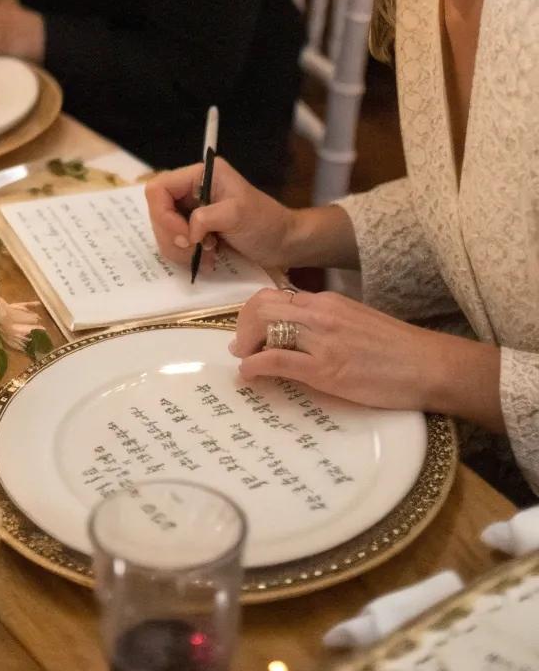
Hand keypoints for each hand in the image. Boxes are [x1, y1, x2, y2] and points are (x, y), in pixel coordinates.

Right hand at [145, 157, 295, 269]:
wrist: (285, 243)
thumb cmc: (265, 223)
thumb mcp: (237, 214)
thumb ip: (205, 218)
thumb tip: (186, 234)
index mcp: (200, 175)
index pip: (159, 188)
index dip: (163, 214)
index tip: (185, 236)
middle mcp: (191, 190)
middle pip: (157, 212)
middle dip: (173, 236)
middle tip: (196, 249)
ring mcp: (192, 211)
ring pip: (164, 231)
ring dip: (181, 249)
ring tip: (208, 255)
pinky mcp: (195, 230)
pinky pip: (175, 244)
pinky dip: (187, 256)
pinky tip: (209, 258)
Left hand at [230, 287, 448, 412]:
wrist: (428, 365)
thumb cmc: (397, 349)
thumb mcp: (356, 323)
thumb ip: (327, 323)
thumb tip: (297, 335)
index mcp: (327, 301)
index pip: (276, 296)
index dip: (254, 312)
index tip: (249, 330)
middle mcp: (320, 313)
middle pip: (263, 307)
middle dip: (243, 326)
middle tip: (241, 346)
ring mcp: (322, 340)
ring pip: (265, 327)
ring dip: (246, 344)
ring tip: (245, 360)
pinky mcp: (326, 368)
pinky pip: (277, 360)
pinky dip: (255, 366)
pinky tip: (250, 374)